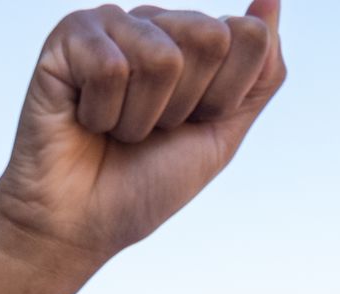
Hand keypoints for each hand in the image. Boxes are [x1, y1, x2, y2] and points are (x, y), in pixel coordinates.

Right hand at [0, 2, 285, 276]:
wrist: (82, 224)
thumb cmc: (144, 183)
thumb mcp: (222, 133)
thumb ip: (260, 71)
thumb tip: (271, 1)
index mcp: (194, 40)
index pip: (247, 36)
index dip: (224, 96)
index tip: (190, 126)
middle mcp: (154, 24)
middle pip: (209, 38)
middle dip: (184, 105)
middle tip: (149, 130)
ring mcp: (110, 25)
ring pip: (160, 57)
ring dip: (139, 118)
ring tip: (115, 129)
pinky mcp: (67, 38)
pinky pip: (109, 68)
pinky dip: (101, 114)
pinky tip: (85, 120)